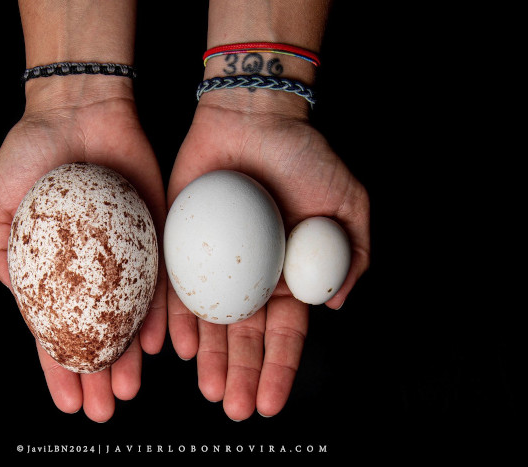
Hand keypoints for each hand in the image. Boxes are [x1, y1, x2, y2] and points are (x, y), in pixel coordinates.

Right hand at [0, 78, 166, 421]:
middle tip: (103, 408)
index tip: (67, 402)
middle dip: (98, 373)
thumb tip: (18, 302)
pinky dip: (158, 313)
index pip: (55, 330)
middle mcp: (93, 270)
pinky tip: (156, 343)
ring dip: (128, 356)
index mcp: (54, 269)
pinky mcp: (157, 235)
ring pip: (130, 317)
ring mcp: (127, 256)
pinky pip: (160, 281)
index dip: (59, 369)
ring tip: (128, 388)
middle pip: (96, 332)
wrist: (80, 108)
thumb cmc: (30, 151)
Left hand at [167, 94, 369, 420]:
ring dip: (210, 358)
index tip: (271, 403)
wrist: (253, 116)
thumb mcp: (347, 203)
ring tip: (211, 388)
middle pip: (243, 337)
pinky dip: (176, 318)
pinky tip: (179, 346)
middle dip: (241, 375)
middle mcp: (248, 277)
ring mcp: (211, 263)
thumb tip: (336, 304)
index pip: (283, 334)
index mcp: (286, 276)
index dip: (278, 370)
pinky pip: (175, 288)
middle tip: (236, 408)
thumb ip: (352, 255)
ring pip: (208, 322)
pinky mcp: (178, 243)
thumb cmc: (303, 156)